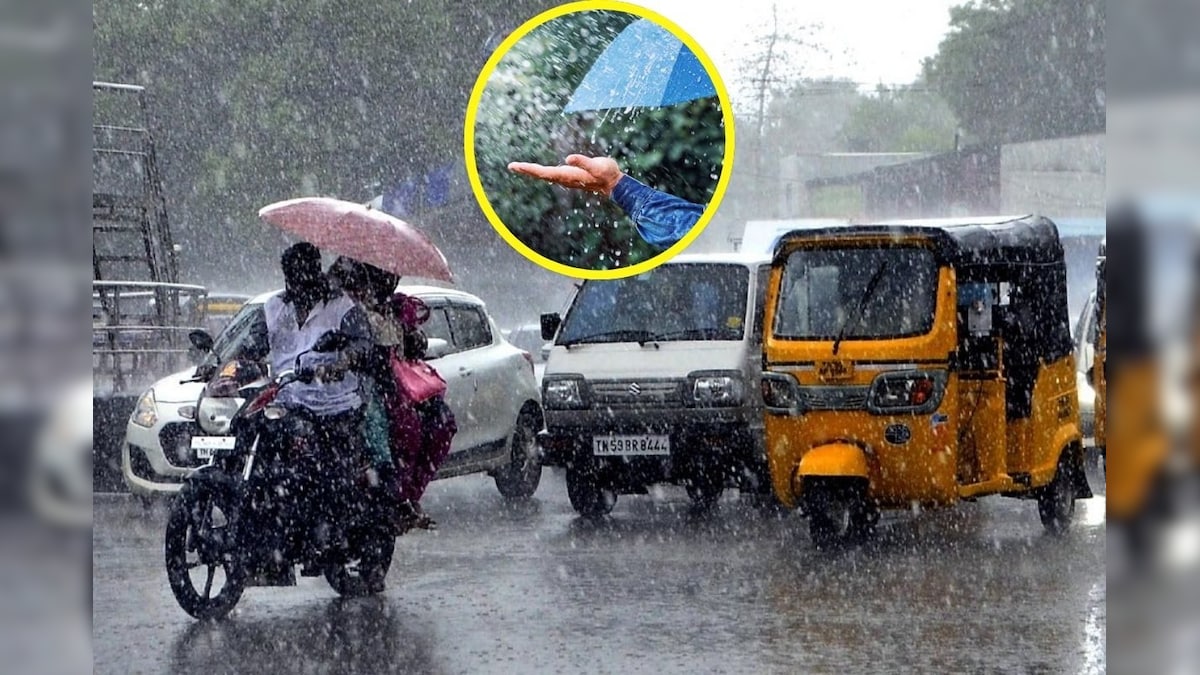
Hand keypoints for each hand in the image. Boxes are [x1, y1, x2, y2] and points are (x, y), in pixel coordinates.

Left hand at [507, 154, 623, 196]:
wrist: (614, 184)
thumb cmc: (607, 173)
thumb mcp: (597, 166)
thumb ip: (583, 162)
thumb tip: (569, 158)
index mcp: (567, 175)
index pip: (543, 172)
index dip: (529, 169)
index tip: (516, 166)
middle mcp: (564, 178)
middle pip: (541, 174)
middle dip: (526, 170)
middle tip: (511, 166)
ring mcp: (567, 178)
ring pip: (545, 175)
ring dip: (531, 171)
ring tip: (519, 167)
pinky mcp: (570, 176)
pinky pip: (551, 174)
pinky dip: (540, 171)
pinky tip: (537, 170)